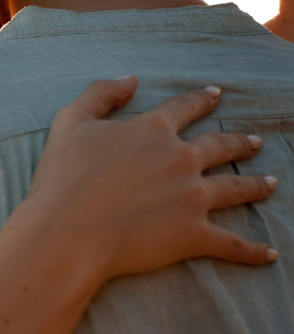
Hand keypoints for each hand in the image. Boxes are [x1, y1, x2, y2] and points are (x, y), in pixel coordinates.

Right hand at [22, 77, 276, 283]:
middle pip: (221, 146)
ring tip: (271, 183)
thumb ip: (100, 93)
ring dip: (257, 185)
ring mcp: (192, 197)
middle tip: (254, 141)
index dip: (201, 99)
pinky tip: (269, 254)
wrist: (66, 231)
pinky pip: (232, 244)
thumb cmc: (61, 177)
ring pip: (236, 188)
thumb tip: (130, 79)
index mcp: (152, 130)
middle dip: (240, 142)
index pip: (185, 107)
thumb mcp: (70, 121)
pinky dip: (253, 251)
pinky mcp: (194, 234)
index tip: (216, 94)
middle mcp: (181, 159)